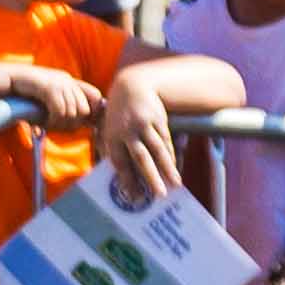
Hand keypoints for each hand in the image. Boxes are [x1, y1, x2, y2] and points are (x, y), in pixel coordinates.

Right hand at [6, 65, 103, 129]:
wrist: (6, 78)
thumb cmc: (24, 92)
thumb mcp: (47, 98)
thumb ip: (61, 106)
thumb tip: (81, 124)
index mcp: (69, 81)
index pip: (96, 95)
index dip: (93, 111)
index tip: (85, 123)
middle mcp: (67, 80)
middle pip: (85, 109)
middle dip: (72, 123)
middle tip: (57, 127)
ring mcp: (59, 83)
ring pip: (72, 113)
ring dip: (59, 124)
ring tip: (46, 125)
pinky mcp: (49, 88)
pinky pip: (60, 111)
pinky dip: (52, 121)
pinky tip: (42, 123)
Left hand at [100, 78, 176, 201]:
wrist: (132, 86)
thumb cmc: (118, 113)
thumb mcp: (109, 129)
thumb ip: (113, 150)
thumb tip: (122, 178)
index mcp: (111, 136)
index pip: (120, 162)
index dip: (128, 180)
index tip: (135, 197)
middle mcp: (128, 131)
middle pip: (141, 158)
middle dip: (151, 178)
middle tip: (159, 196)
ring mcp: (144, 125)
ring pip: (158, 150)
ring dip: (167, 169)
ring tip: (175, 185)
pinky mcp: (158, 120)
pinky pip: (165, 141)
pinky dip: (171, 156)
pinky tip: (174, 169)